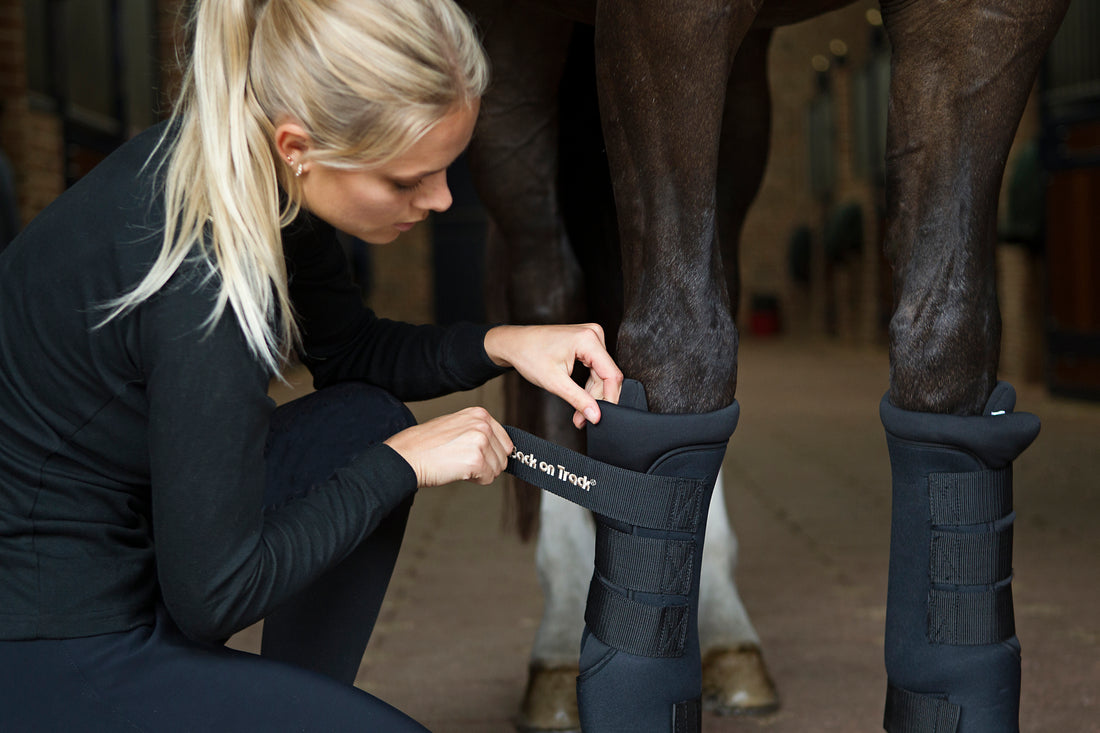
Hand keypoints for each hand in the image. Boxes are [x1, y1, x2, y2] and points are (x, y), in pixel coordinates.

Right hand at [384, 407, 513, 487]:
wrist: (407, 456)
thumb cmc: (426, 445)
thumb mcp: (456, 426)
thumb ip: (478, 431)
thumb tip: (498, 448)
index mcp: (479, 414)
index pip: (505, 441)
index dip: (490, 454)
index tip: (474, 455)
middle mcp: (483, 424)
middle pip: (504, 456)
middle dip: (487, 463)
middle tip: (462, 460)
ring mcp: (481, 441)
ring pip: (498, 469)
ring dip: (480, 472)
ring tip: (458, 463)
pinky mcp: (477, 460)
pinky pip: (488, 478)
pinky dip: (475, 480)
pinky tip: (458, 470)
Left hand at [484, 324, 623, 428]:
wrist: (514, 344)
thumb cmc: (529, 355)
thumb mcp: (554, 382)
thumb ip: (578, 399)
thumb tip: (595, 415)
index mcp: (588, 339)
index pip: (612, 374)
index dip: (609, 398)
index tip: (601, 416)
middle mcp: (593, 334)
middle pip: (607, 375)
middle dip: (596, 399)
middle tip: (582, 418)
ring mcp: (591, 337)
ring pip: (602, 374)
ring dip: (592, 394)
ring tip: (579, 412)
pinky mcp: (587, 343)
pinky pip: (596, 368)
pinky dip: (588, 385)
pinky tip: (579, 396)